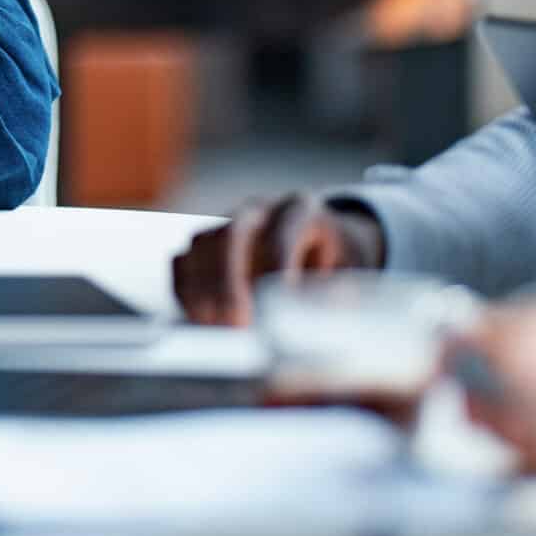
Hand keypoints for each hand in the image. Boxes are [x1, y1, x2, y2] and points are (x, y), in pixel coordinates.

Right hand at [171, 192, 385, 325]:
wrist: (323, 247)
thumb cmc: (339, 262)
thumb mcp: (352, 273)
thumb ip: (333, 292)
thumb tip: (302, 312)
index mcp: (300, 210)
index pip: (283, 232)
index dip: (277, 266)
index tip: (277, 301)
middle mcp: (259, 210)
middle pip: (233, 233)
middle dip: (230, 279)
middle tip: (235, 322)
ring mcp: (227, 223)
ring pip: (202, 243)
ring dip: (203, 287)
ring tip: (213, 326)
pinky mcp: (206, 246)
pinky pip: (184, 261)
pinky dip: (185, 290)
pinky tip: (198, 318)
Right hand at [449, 287, 535, 483]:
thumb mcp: (521, 447)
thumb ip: (480, 416)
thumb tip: (463, 401)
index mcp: (511, 348)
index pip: (458, 328)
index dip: (451, 348)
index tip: (450, 361)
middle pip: (494, 316)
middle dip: (493, 342)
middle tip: (502, 374)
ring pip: (527, 308)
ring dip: (526, 332)